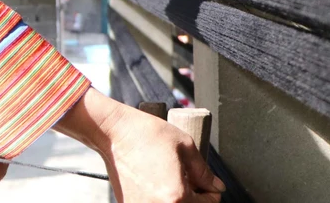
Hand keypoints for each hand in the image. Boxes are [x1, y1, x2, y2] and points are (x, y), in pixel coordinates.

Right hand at [104, 107, 222, 202]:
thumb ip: (204, 171)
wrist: (114, 134)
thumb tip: (216, 186)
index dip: (211, 191)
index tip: (206, 183)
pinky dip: (160, 199)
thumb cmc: (145, 135)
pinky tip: (157, 183)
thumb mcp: (184, 146)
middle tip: (190, 180)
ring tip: (172, 179)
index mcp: (176, 196)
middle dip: (195, 197)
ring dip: (178, 199)